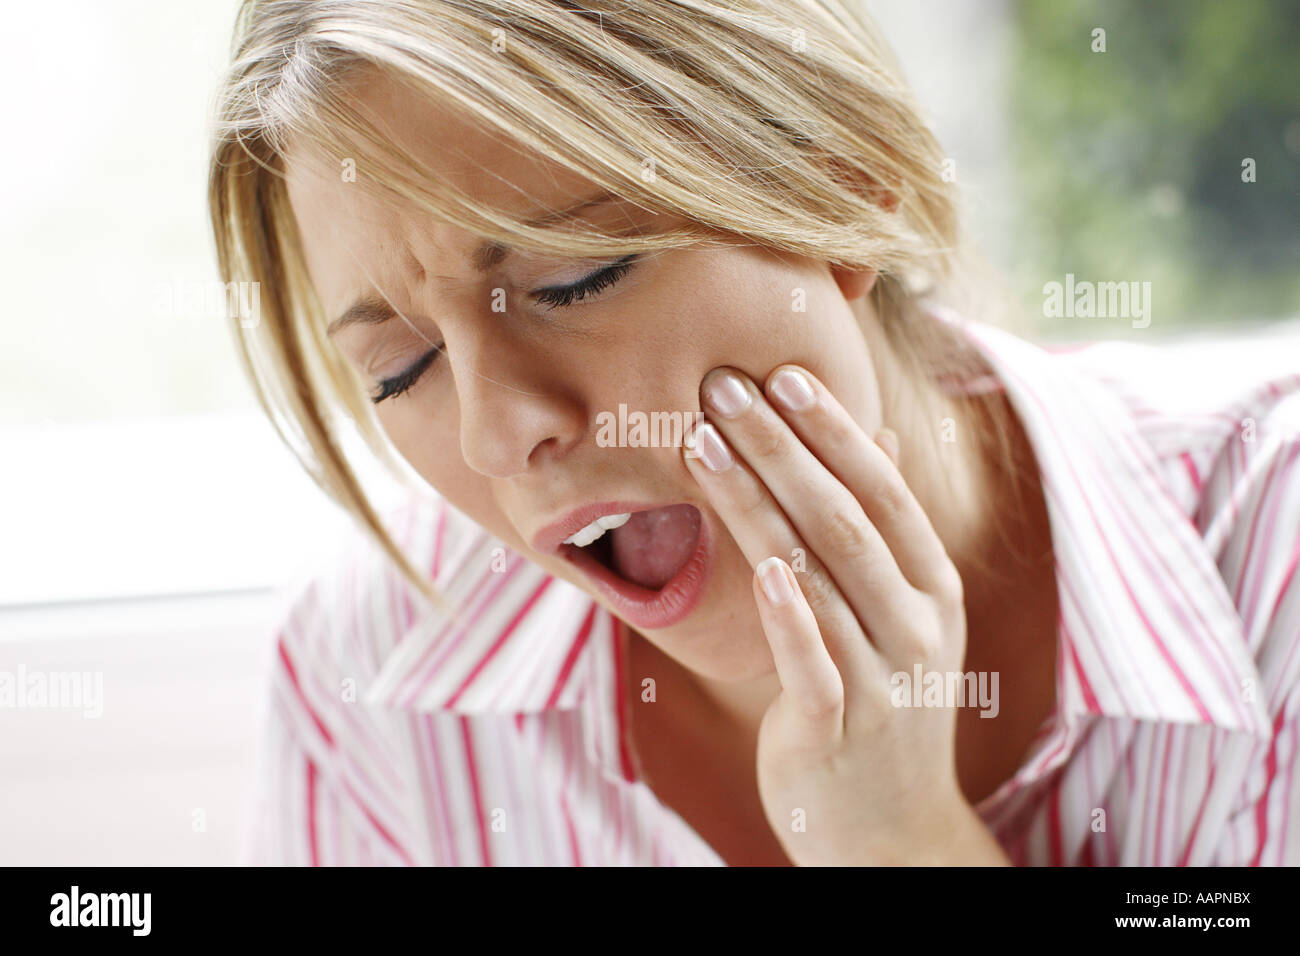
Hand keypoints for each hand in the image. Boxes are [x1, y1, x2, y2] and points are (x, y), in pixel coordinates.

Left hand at [682, 364, 1008, 865]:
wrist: (890, 829)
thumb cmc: (882, 703)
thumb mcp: (903, 614)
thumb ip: (886, 531)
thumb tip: (883, 436)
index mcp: (932, 585)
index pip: (883, 491)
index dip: (833, 430)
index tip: (781, 374)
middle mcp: (918, 622)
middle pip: (844, 518)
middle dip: (781, 445)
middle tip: (724, 385)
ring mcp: (885, 676)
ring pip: (816, 574)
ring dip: (757, 502)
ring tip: (703, 442)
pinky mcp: (840, 727)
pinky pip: (813, 662)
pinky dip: (789, 613)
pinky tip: (761, 565)